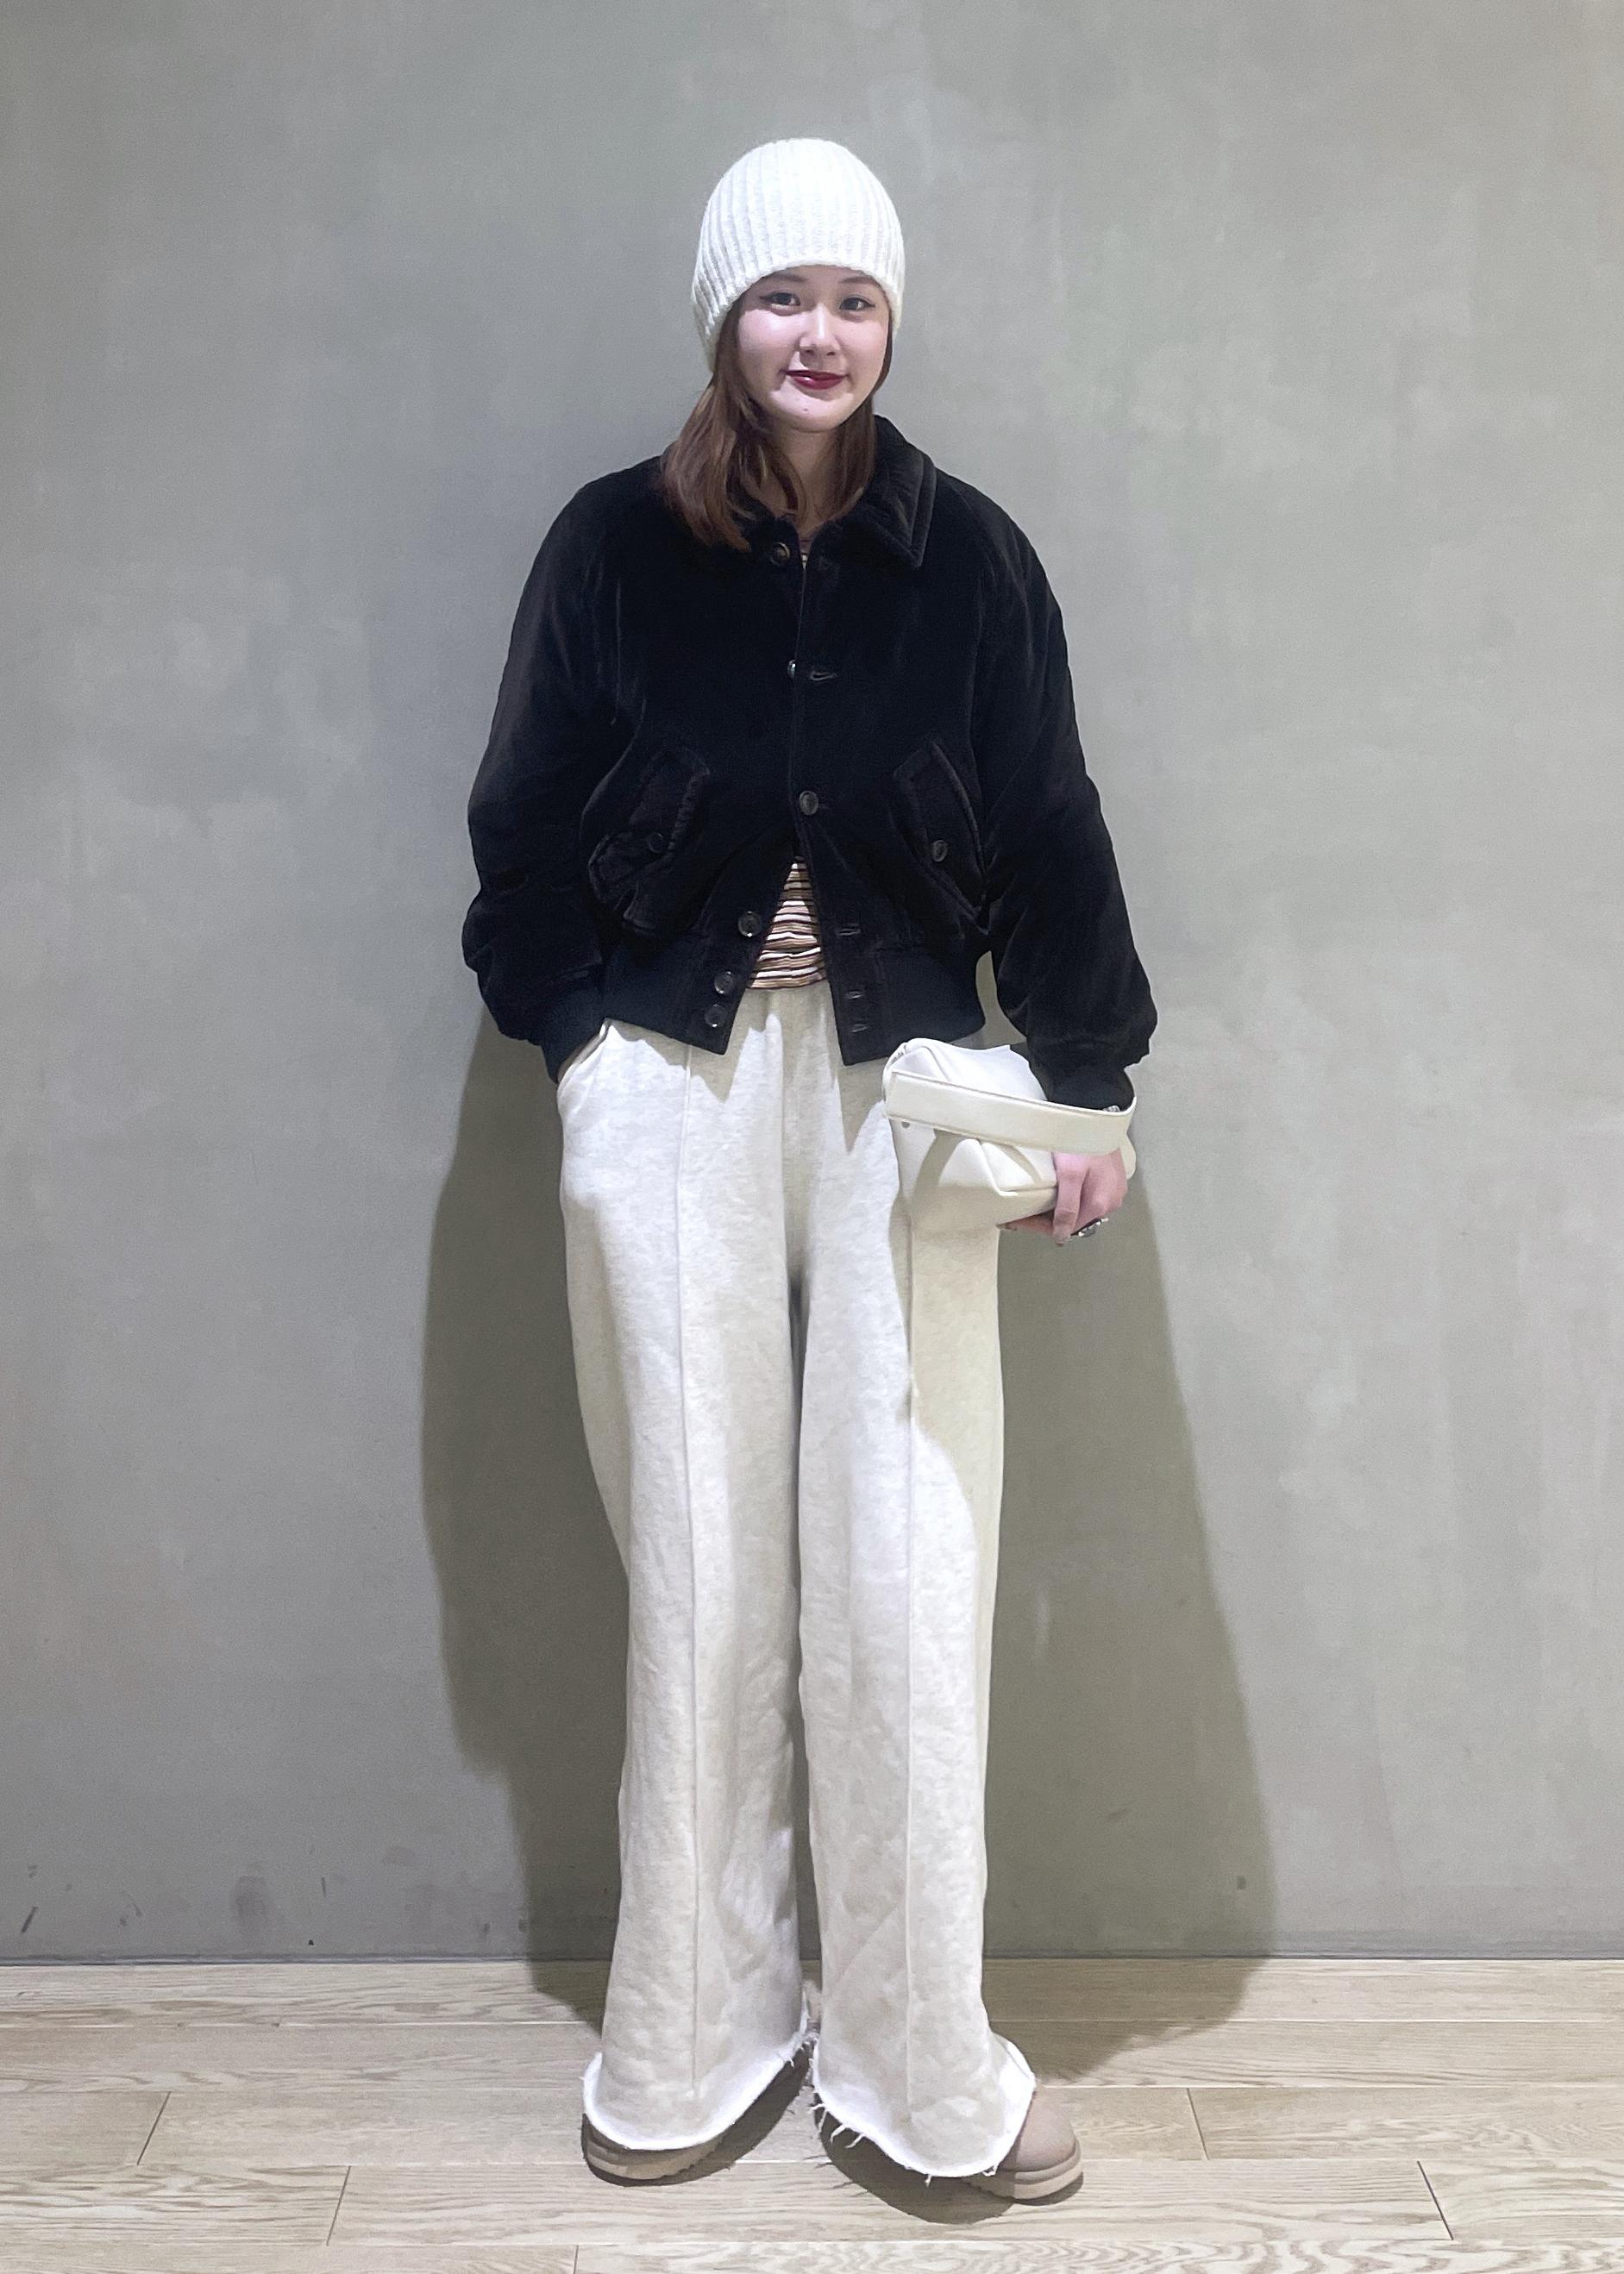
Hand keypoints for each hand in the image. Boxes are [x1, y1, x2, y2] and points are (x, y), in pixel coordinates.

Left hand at [1002, 1148, 1127, 1243]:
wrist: (1098, 1112)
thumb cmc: (1082, 1140)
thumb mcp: (1069, 1175)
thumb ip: (1067, 1208)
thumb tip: (1062, 1236)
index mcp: (1101, 1204)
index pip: (1067, 1229)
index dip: (1041, 1227)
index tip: (1021, 1221)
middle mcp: (1111, 1202)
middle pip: (1075, 1220)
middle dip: (1048, 1219)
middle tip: (1023, 1214)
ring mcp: (1113, 1190)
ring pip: (1082, 1208)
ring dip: (1059, 1208)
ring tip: (1037, 1204)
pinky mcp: (1111, 1179)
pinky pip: (1089, 1196)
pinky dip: (1071, 1197)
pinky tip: (1058, 1192)